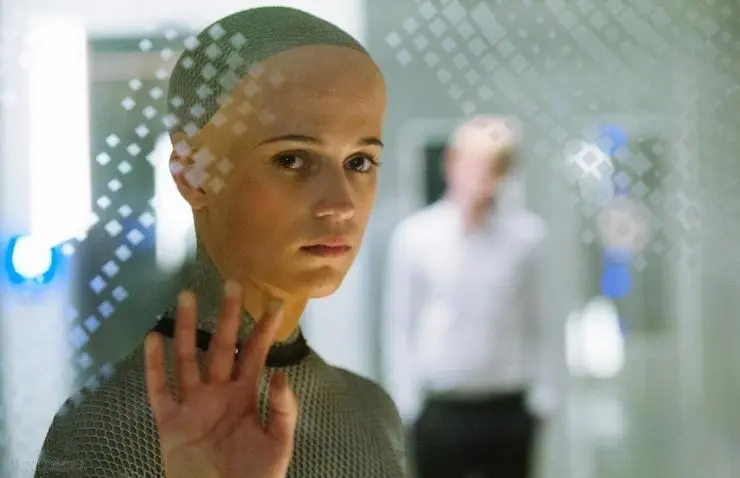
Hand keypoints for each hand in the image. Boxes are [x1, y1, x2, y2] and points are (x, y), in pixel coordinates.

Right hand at [144, 282, 297, 477]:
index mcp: (245, 394)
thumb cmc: (255, 476)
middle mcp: (218, 391)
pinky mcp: (170, 420)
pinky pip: (159, 389)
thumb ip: (283, 409)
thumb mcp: (279, 443)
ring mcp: (192, 403)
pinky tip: (153, 338)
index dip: (264, 330)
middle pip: (222, 346)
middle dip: (227, 316)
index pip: (255, 354)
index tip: (276, 303)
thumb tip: (279, 372)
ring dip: (189, 328)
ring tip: (187, 297)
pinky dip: (154, 365)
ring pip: (188, 358)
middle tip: (232, 283)